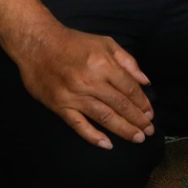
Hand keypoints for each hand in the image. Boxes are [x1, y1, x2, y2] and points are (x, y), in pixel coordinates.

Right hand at [12, 24, 152, 149]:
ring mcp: (74, 96)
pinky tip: (107, 144)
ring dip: (123, 129)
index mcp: (103, 64)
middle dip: (137, 120)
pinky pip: (78, 125)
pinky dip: (93, 136)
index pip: (129, 88)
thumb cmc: (73, 42)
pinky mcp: (59, 106)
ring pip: (104, 117)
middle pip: (120, 105)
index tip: (150, 114)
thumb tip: (145, 81)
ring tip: (137, 138)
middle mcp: (90, 81)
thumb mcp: (105, 42)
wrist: (37, 44)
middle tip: (148, 131)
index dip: (142, 103)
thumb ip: (127, 61)